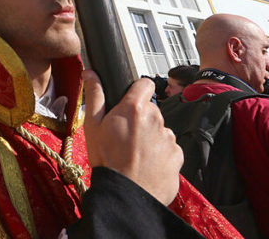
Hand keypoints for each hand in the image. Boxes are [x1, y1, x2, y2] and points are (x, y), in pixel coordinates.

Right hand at [82, 71, 181, 204]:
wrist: (127, 194)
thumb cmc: (107, 160)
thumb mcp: (92, 126)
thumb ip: (94, 96)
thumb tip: (91, 74)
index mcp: (135, 108)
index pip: (144, 84)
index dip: (136, 91)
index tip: (129, 102)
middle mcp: (156, 119)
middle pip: (150, 111)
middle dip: (140, 119)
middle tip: (125, 136)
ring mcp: (169, 138)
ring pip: (160, 130)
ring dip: (150, 138)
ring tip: (135, 154)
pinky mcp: (178, 156)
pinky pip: (169, 149)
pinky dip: (160, 155)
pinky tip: (146, 165)